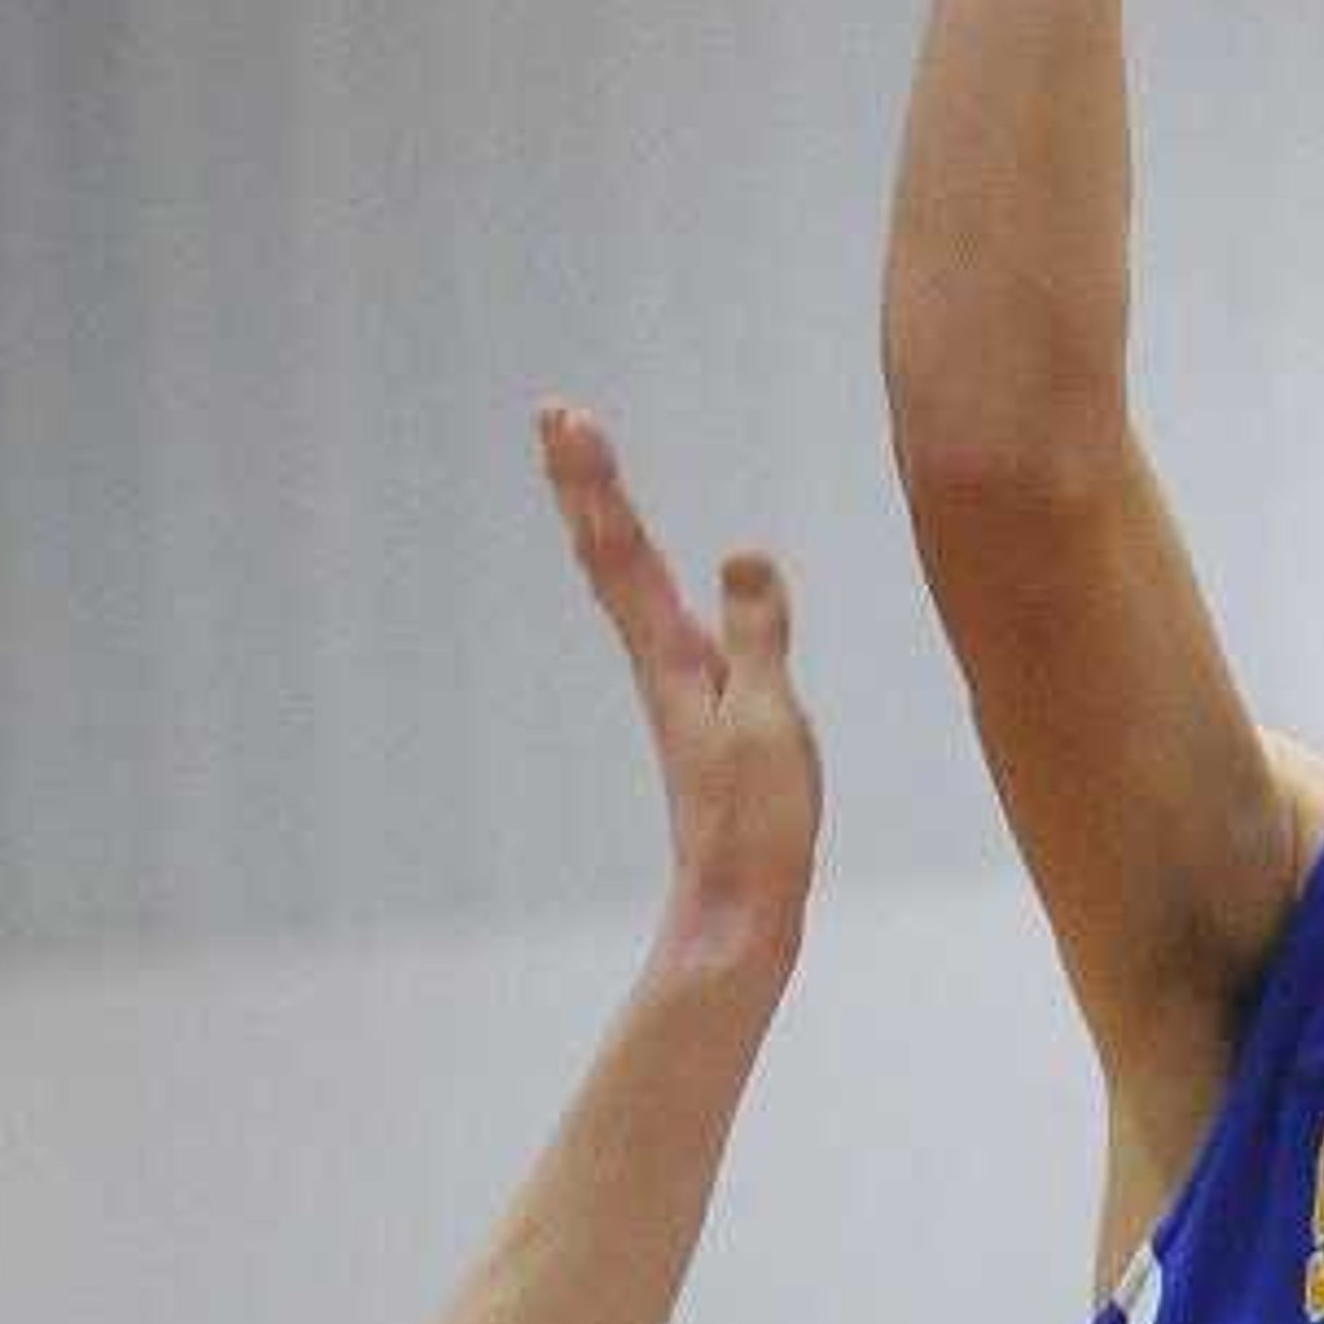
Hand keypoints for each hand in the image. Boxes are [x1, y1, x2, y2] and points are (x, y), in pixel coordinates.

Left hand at [538, 405, 821, 982]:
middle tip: (555, 415)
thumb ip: (756, 636)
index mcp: (671, 659)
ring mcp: (675, 686)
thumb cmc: (755, 825)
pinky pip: (655, 616)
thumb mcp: (768, 722)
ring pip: (624, 584)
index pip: (623, 551)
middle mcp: (660, 663)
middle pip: (609, 556)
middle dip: (584, 483)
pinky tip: (646, 571)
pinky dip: (638, 570)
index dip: (596, 481)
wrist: (737, 908)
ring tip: (586, 469)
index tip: (566, 418)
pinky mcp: (698, 709)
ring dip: (604, 519)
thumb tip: (742, 552)